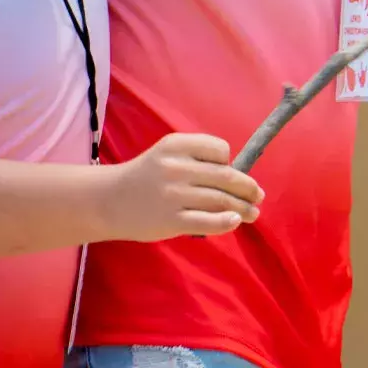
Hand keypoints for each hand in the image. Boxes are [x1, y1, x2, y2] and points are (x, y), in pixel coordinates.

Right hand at [100, 134, 264, 241]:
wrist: (108, 201)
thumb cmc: (145, 177)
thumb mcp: (167, 154)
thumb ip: (197, 158)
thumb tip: (238, 176)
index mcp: (176, 145)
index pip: (219, 149)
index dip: (229, 161)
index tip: (228, 173)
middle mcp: (176, 167)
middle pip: (226, 177)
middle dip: (248, 188)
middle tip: (258, 196)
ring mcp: (174, 195)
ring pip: (221, 200)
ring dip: (243, 208)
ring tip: (252, 213)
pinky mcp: (171, 220)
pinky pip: (208, 222)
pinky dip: (226, 222)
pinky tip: (234, 221)